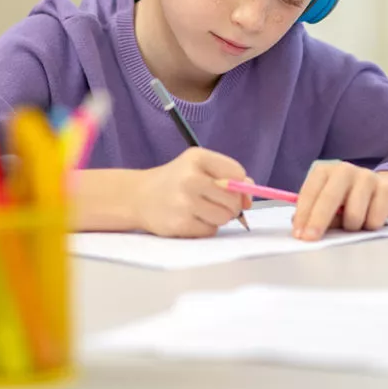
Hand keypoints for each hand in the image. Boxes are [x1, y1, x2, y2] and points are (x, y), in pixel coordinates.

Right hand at [134, 147, 252, 237]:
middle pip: (233, 199)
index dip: (240, 185)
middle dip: (231, 205)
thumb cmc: (176, 180)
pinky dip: (206, 228)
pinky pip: (210, 231)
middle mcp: (190, 178)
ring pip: (224, 217)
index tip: (233, 190)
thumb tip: (248, 197)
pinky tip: (192, 219)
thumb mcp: (198, 167)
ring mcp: (184, 202)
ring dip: (219, 217)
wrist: (139, 196)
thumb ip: (228, 176)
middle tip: (216, 203)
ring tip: (202, 210)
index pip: (237, 173)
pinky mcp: (179, 224)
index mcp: (197, 158)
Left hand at [292, 162, 387, 240]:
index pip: (310, 192)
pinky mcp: (387, 190)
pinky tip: (372, 218)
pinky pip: (374, 221)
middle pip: (329, 198)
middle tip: (310, 239)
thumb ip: (315, 212)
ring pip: (353, 215)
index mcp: (326, 170)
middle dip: (318, 221)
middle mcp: (345, 170)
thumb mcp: (330, 203)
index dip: (303, 214)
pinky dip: (370, 226)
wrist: (386, 189)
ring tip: (354, 222)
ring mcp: (368, 178)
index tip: (298, 234)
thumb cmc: (349, 198)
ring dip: (351, 227)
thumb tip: (300, 225)